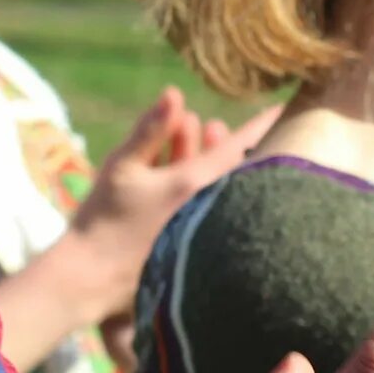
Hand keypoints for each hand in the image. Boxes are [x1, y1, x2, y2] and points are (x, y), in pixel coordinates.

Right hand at [58, 89, 278, 322]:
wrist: (89, 280)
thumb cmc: (102, 219)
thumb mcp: (122, 167)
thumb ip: (151, 130)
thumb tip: (175, 92)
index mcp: (195, 183)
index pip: (241, 145)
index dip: (262, 124)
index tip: (284, 108)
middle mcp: (209, 208)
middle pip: (234, 167)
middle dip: (225, 142)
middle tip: (212, 125)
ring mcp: (205, 231)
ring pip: (221, 188)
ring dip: (209, 161)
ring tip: (191, 139)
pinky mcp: (196, 249)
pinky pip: (209, 210)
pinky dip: (203, 189)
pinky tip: (182, 176)